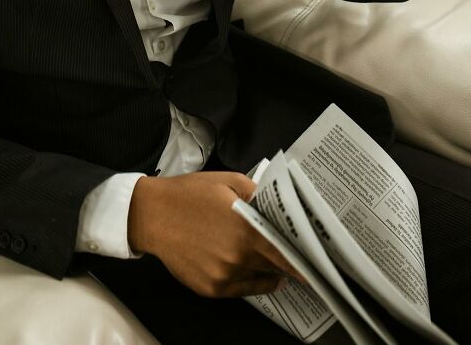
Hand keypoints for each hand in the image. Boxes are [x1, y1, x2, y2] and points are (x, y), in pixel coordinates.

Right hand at [127, 171, 304, 297]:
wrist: (152, 215)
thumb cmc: (191, 193)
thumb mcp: (229, 181)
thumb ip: (259, 194)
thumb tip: (279, 209)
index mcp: (245, 229)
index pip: (286, 252)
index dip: (303, 258)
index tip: (318, 261)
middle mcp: (237, 258)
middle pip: (275, 266)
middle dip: (285, 260)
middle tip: (294, 252)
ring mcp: (223, 277)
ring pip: (259, 279)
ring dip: (267, 269)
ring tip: (270, 258)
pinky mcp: (211, 289)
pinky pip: (242, 289)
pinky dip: (250, 280)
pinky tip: (250, 267)